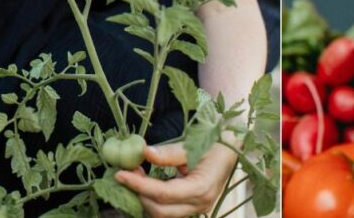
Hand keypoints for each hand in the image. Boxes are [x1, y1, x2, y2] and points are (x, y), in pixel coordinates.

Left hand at [115, 141, 238, 217]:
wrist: (234, 149)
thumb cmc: (216, 143)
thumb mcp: (193, 145)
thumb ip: (169, 153)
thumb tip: (144, 152)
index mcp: (201, 188)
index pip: (163, 194)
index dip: (139, 185)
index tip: (120, 174)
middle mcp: (200, 204)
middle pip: (159, 210)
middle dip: (139, 194)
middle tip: (127, 172)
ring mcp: (197, 208)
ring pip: (162, 213)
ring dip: (145, 198)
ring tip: (136, 176)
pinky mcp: (192, 207)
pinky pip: (168, 210)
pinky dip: (153, 199)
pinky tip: (147, 183)